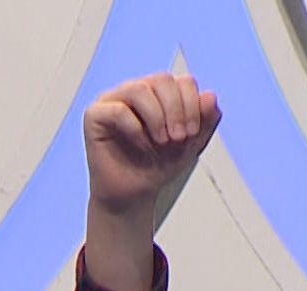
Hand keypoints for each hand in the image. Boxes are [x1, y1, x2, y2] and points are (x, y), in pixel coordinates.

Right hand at [81, 73, 220, 290]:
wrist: (133, 195)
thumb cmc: (158, 166)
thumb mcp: (190, 145)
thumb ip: (205, 121)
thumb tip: (211, 95)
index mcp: (160, 93)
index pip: (182, 81)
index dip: (192, 104)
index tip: (192, 134)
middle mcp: (136, 91)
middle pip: (162, 80)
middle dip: (177, 109)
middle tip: (179, 138)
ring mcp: (114, 100)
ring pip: (139, 89)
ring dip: (157, 117)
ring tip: (162, 142)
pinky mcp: (95, 116)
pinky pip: (117, 110)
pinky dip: (135, 128)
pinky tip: (141, 145)